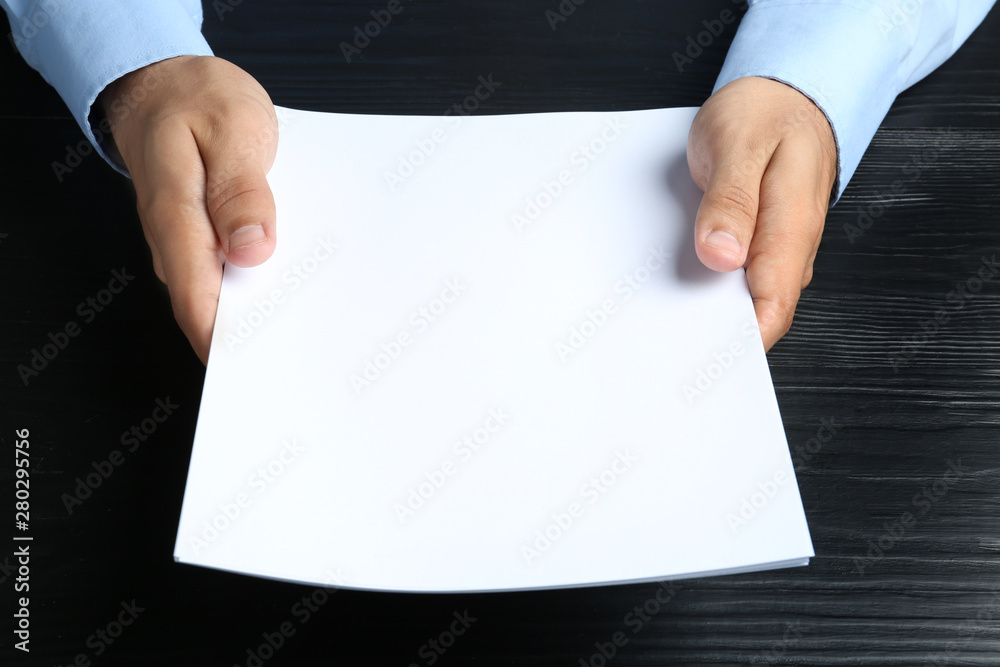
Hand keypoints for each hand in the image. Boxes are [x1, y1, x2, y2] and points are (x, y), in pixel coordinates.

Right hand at [102, 55, 278, 363]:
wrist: (163, 81)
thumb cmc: (196, 99)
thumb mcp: (233, 130)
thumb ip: (241, 191)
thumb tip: (251, 250)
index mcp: (175, 215)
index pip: (196, 300)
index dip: (226, 341)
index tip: (263, 364)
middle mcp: (176, 238)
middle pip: (212, 304)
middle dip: (255, 331)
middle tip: (305, 348)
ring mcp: (189, 239)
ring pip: (227, 287)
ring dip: (263, 303)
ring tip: (312, 317)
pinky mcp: (205, 233)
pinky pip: (235, 264)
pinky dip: (265, 271)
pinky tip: (298, 273)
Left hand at [687, 76, 836, 349]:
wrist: (785, 92)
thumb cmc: (765, 114)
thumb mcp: (739, 144)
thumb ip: (731, 200)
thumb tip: (722, 256)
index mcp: (793, 227)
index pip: (774, 307)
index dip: (740, 341)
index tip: (697, 355)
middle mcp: (790, 247)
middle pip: (757, 311)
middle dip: (715, 332)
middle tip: (663, 342)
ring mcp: (775, 248)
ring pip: (743, 296)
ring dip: (707, 308)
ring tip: (660, 315)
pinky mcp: (758, 242)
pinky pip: (734, 275)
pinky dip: (706, 282)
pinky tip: (675, 282)